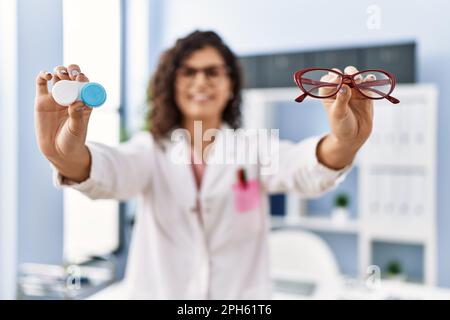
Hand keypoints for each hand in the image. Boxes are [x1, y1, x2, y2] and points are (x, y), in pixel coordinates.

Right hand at [34, 64, 92, 181]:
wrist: (58, 151)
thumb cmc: (72, 140)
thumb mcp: (77, 129)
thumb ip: (77, 115)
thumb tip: (77, 102)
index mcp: (84, 101)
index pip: (85, 85)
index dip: (83, 79)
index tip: (82, 78)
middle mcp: (71, 96)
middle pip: (72, 77)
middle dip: (73, 71)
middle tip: (72, 73)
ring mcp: (56, 97)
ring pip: (58, 77)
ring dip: (60, 71)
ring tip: (62, 75)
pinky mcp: (42, 100)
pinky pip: (41, 84)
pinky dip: (43, 76)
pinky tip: (47, 75)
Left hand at [317, 66, 373, 168]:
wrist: (354, 137)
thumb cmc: (341, 127)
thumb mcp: (338, 114)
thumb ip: (341, 100)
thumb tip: (344, 86)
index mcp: (328, 93)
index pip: (328, 80)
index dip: (332, 77)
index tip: (337, 79)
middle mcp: (341, 89)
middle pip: (343, 75)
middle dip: (348, 73)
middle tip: (351, 77)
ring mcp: (354, 90)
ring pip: (356, 77)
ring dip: (358, 76)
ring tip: (359, 80)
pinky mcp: (365, 94)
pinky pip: (368, 84)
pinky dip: (369, 80)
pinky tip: (370, 79)